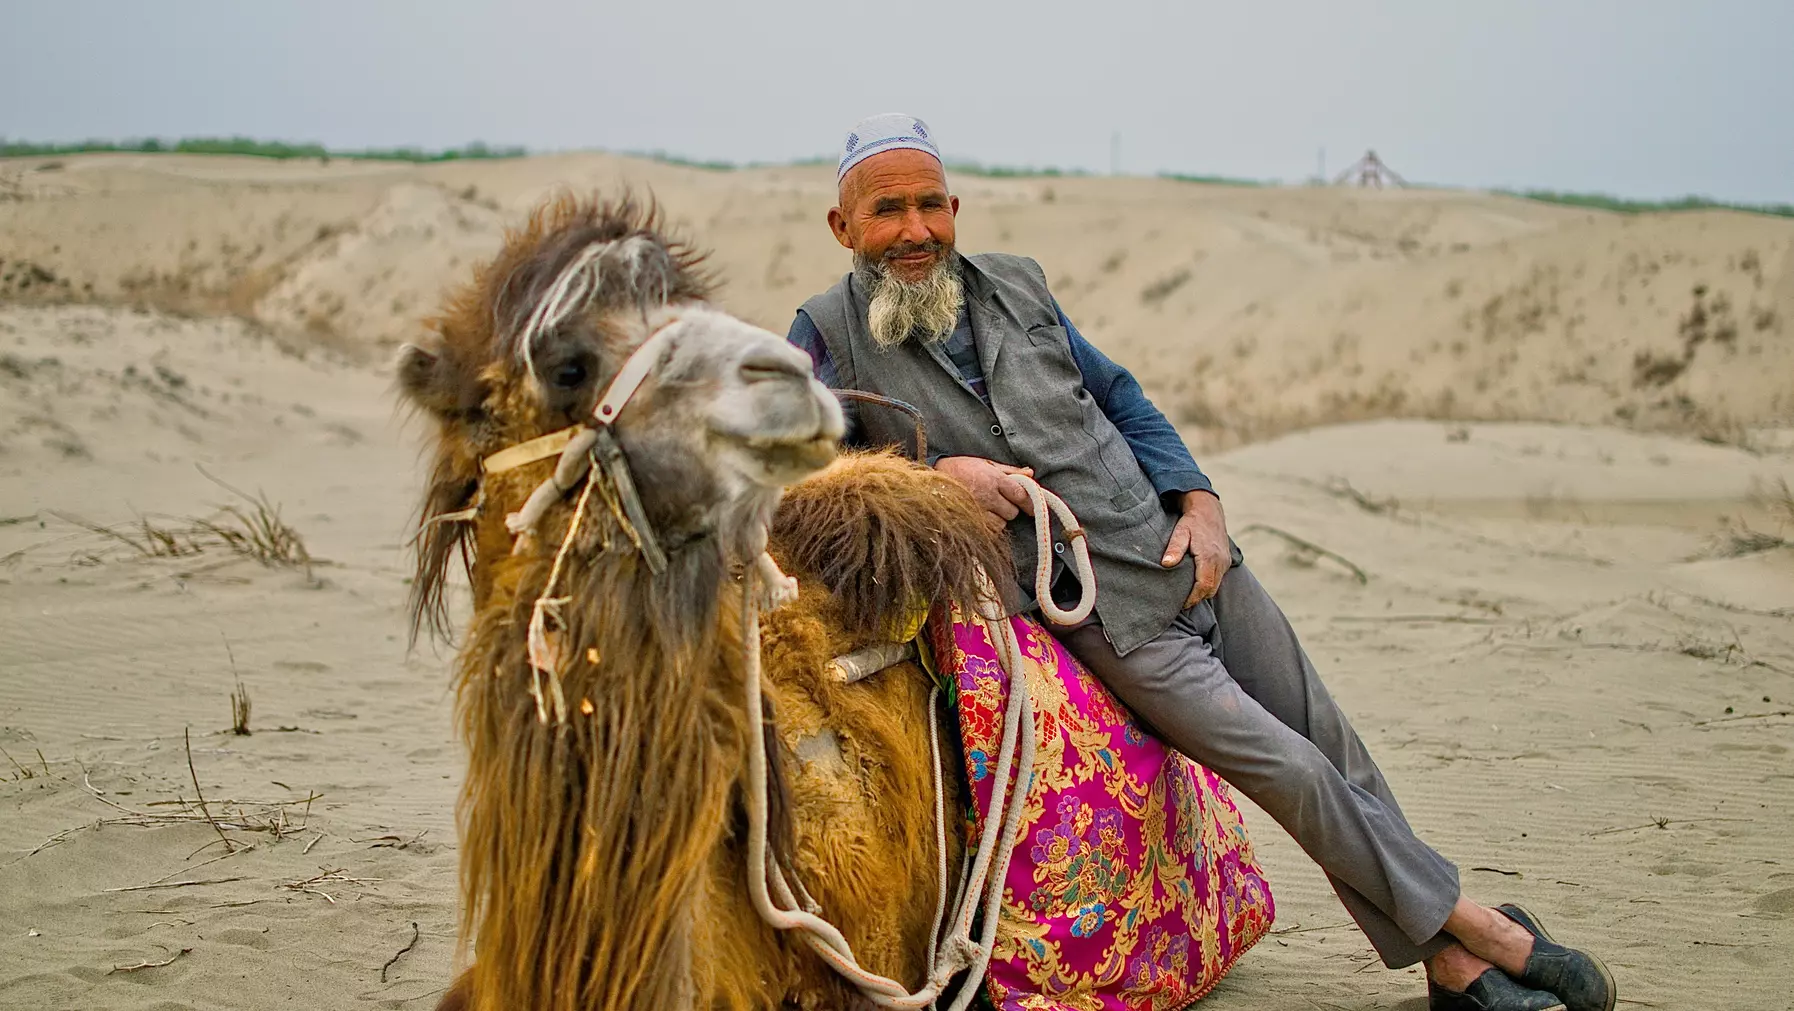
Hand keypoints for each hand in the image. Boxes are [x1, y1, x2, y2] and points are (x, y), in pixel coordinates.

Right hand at [934, 456, 1034, 535]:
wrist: (930, 481)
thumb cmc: (960, 469)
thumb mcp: (985, 463)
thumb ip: (1010, 470)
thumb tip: (1030, 473)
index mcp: (993, 479)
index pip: (1020, 494)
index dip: (1027, 500)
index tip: (1029, 504)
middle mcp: (987, 496)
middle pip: (1012, 512)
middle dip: (1009, 508)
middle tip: (1000, 502)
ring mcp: (977, 512)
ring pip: (1001, 524)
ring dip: (998, 519)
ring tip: (987, 509)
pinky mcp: (968, 524)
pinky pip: (987, 532)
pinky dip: (987, 527)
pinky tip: (979, 517)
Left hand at [1162, 490, 1228, 607]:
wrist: (1208, 509)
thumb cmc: (1192, 521)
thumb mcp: (1180, 532)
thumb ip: (1174, 548)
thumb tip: (1166, 564)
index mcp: (1209, 557)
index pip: (1204, 586)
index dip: (1193, 598)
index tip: (1182, 605)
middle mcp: (1220, 561)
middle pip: (1211, 589)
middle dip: (1198, 598)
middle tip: (1183, 604)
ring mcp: (1225, 561)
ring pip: (1216, 585)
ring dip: (1204, 592)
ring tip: (1188, 596)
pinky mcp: (1226, 560)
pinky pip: (1219, 578)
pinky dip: (1209, 584)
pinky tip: (1197, 584)